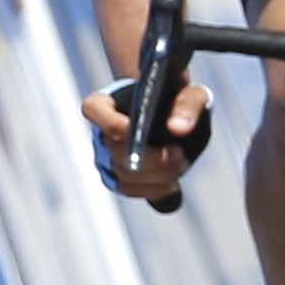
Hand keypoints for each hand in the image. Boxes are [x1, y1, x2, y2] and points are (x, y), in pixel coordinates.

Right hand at [80, 75, 211, 200]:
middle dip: (152, 157)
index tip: (137, 127)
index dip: (110, 122)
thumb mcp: (192, 95)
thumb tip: (178, 128)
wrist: (177, 120)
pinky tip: (172, 182)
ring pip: (124, 174)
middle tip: (179, 153)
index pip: (93, 108)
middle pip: (115, 150)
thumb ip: (189, 104)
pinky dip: (154, 189)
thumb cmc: (180, 101)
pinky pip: (129, 189)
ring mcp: (107, 156)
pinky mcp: (118, 177)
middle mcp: (102, 130)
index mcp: (110, 101)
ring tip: (181, 163)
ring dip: (158, 174)